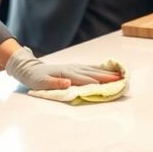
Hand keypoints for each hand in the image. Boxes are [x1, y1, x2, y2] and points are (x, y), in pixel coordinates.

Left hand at [6, 47, 122, 90]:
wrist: (30, 69)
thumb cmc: (36, 78)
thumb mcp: (42, 83)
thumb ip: (55, 84)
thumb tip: (68, 82)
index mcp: (66, 73)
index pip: (84, 79)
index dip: (98, 82)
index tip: (111, 85)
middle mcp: (72, 68)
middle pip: (92, 73)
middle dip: (107, 76)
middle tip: (121, 79)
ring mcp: (74, 67)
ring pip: (93, 69)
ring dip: (106, 72)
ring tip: (119, 74)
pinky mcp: (74, 67)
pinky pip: (89, 68)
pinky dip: (99, 68)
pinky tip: (106, 70)